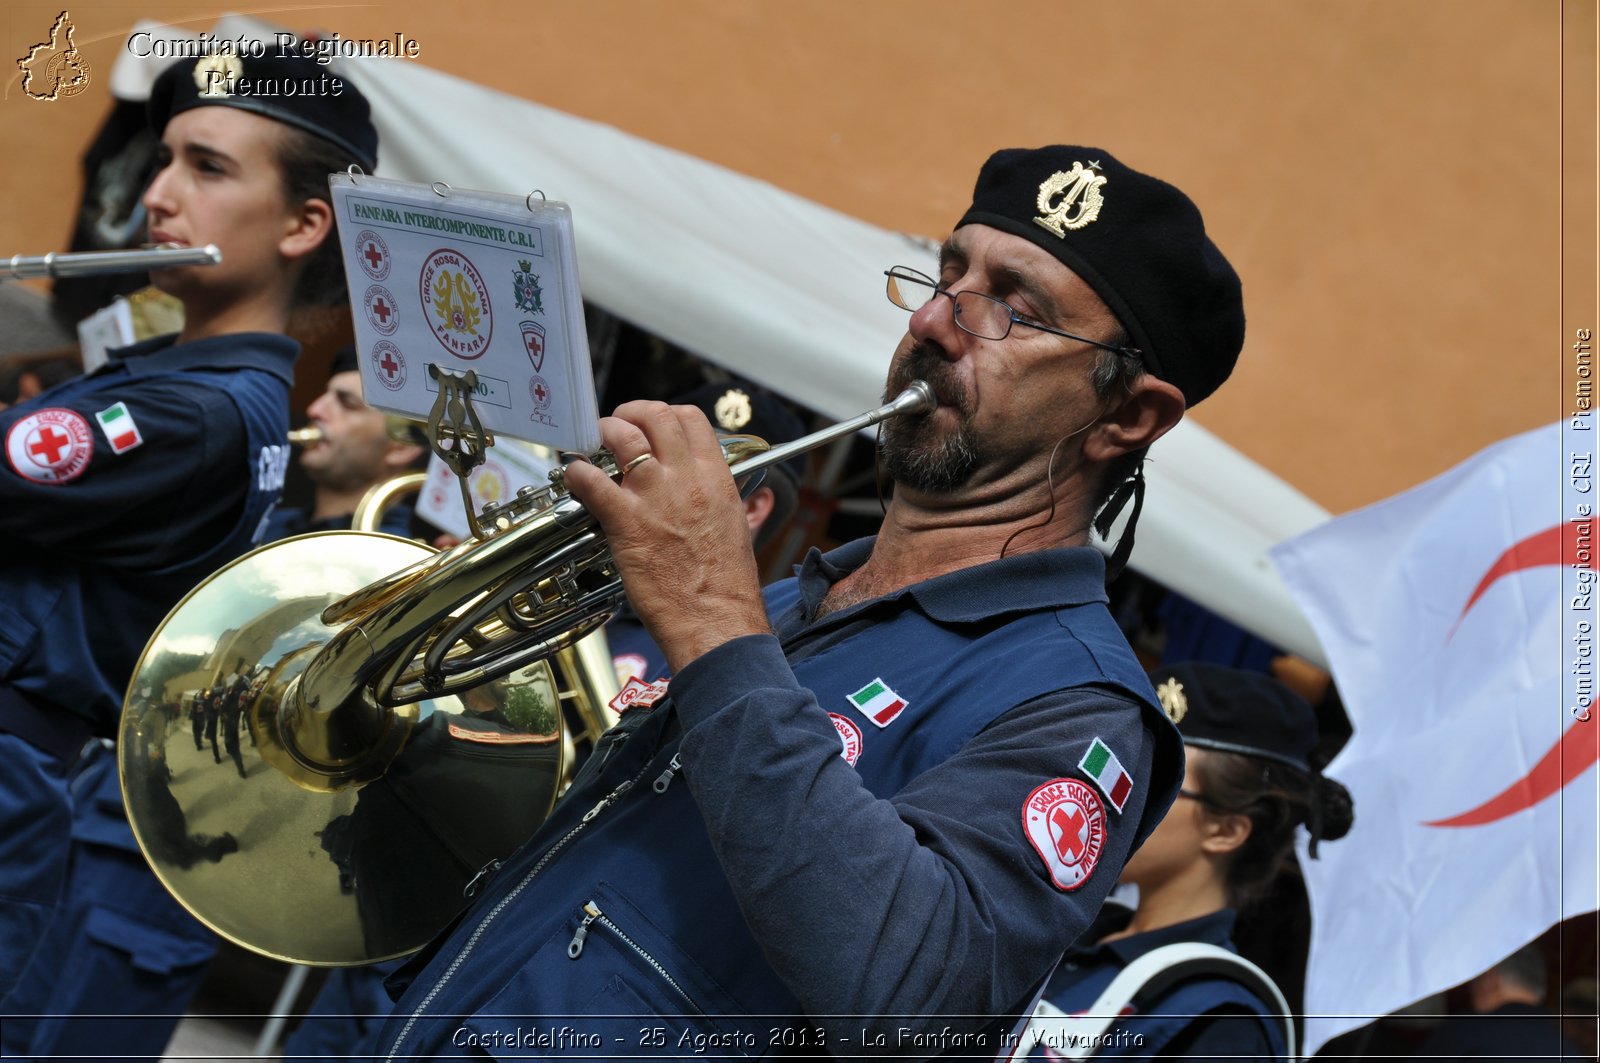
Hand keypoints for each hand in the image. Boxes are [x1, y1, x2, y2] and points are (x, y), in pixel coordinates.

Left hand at [562, 401, 770, 671]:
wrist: (716, 620)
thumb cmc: (725, 587)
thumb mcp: (736, 529)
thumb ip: (722, 502)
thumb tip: (719, 496)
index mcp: (715, 478)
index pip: (691, 419)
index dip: (666, 414)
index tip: (652, 425)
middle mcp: (685, 479)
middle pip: (655, 416)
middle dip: (630, 413)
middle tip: (617, 426)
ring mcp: (654, 496)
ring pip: (622, 436)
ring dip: (602, 434)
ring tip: (592, 444)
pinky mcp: (626, 521)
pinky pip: (591, 480)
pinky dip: (576, 473)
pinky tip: (573, 478)